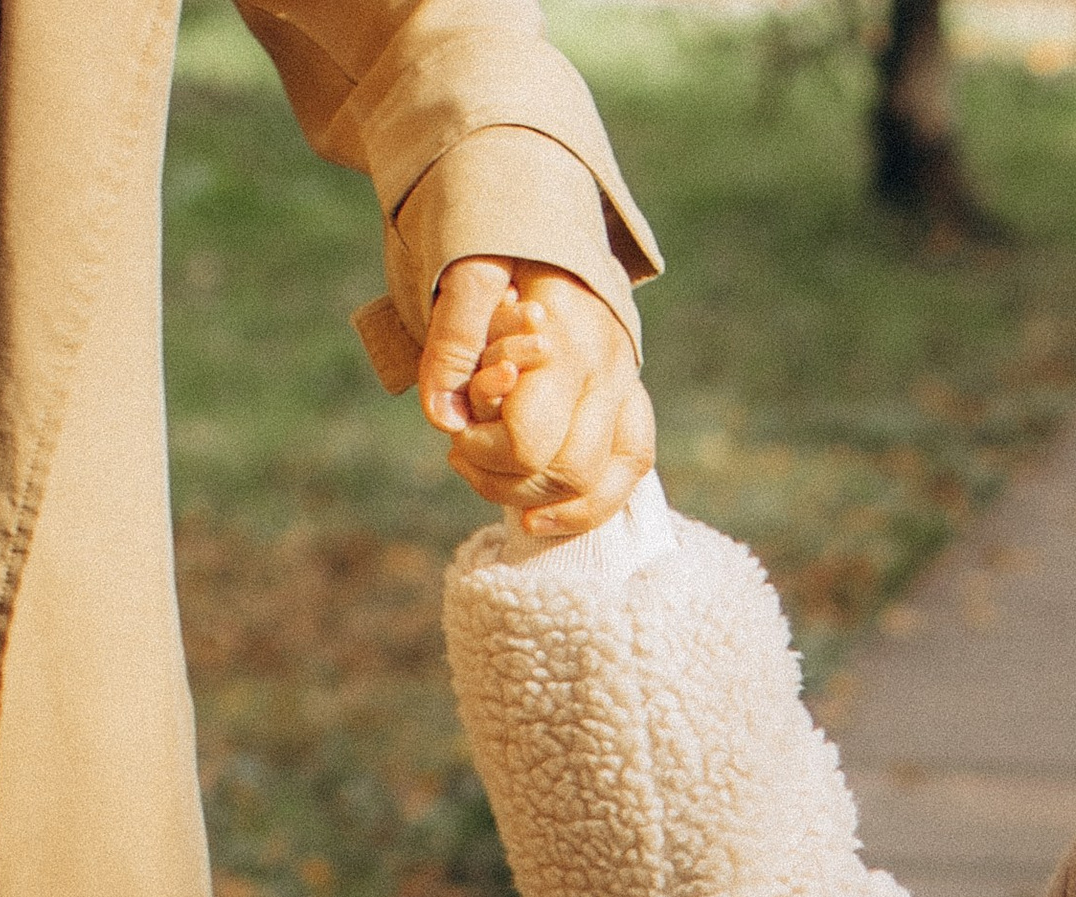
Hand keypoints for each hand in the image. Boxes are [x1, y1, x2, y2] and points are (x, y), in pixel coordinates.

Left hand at [420, 258, 655, 541]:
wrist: (543, 196)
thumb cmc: (499, 236)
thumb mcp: (464, 268)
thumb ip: (452, 336)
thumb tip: (442, 416)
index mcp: (569, 340)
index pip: (532, 440)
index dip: (487, 454)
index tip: (457, 438)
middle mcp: (608, 369)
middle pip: (566, 472)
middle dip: (507, 480)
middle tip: (465, 456)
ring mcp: (628, 386)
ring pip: (600, 482)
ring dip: (540, 500)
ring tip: (492, 481)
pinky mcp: (633, 398)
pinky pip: (629, 472)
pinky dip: (586, 506)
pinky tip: (538, 520)